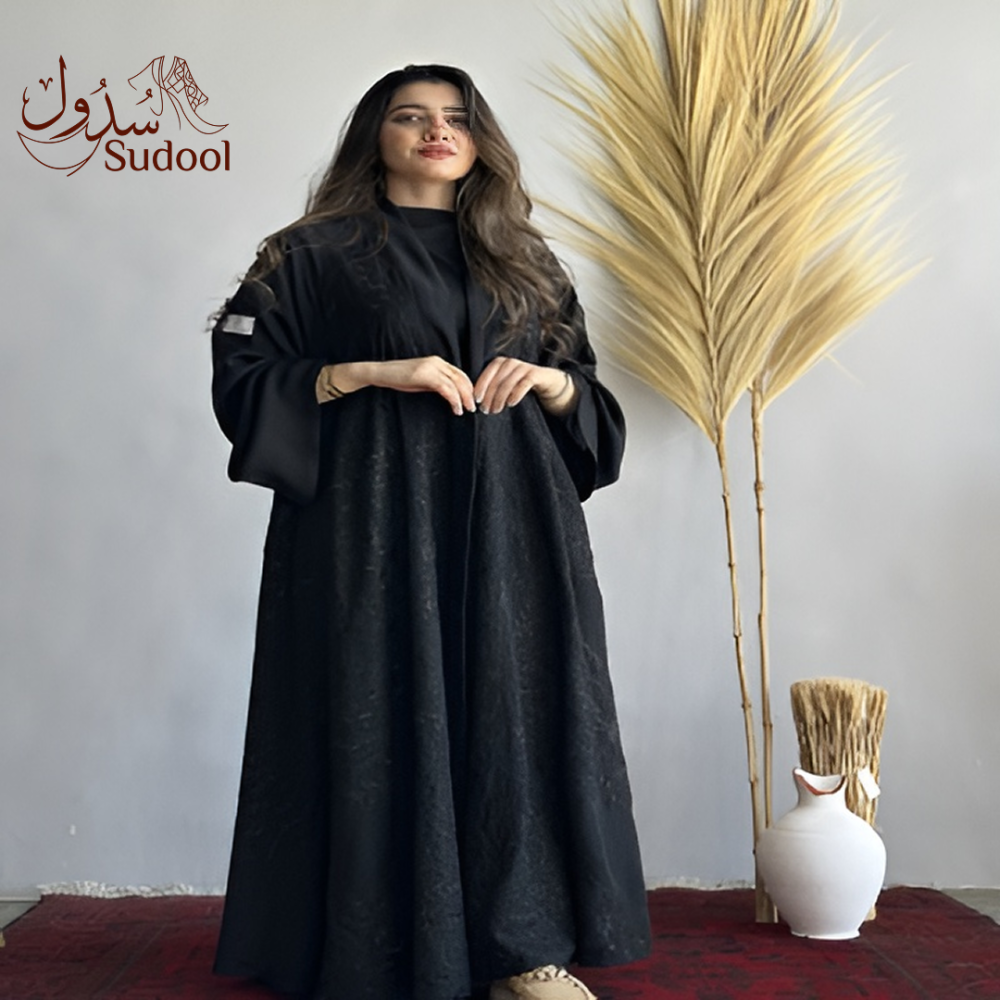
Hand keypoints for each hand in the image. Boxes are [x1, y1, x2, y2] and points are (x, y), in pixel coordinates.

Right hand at [318, 357, 475, 415]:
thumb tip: (451, 394)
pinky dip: (454, 400)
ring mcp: (431, 367)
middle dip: (470, 394)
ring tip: (466, 411)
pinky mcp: (426, 375)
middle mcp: (437, 362)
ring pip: (456, 383)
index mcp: (438, 362)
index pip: (459, 374)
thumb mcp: (422, 381)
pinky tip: (456, 409)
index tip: (471, 400)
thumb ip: (436, 384)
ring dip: (464, 399)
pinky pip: (446, 388)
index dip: (468, 387)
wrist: (381, 373)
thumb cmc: (399, 378)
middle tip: (473, 408)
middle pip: (461, 378)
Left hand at [473, 357, 577, 415]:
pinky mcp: (535, 374)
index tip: (476, 401)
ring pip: (508, 383)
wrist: (547, 382)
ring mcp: (524, 367)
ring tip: (496, 410)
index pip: (487, 374)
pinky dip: (516, 394)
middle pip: (497, 380)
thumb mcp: (505, 384)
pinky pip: (524, 384)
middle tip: (486, 410)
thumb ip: (492, 388)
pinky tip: (511, 404)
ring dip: (500, 398)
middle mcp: (511, 362)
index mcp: (500, 363)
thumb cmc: (521, 385)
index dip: (481, 387)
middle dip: (489, 396)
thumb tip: (475, 400)